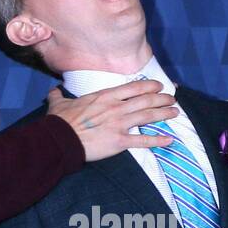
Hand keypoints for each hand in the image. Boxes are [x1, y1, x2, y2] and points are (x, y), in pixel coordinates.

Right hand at [46, 80, 177, 161]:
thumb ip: (58, 96)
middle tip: (172, 98)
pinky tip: (169, 140)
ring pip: (148, 116)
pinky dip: (158, 140)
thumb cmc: (60, 121)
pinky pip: (143, 141)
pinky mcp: (119, 142)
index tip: (158, 85)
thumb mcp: (59, 104)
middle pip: (145, 100)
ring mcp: (119, 124)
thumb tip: (52, 91)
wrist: (60, 139)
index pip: (133, 88)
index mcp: (105, 96)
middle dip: (161, 98)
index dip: (148, 86)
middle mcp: (116, 107)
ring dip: (164, 113)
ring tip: (175, 112)